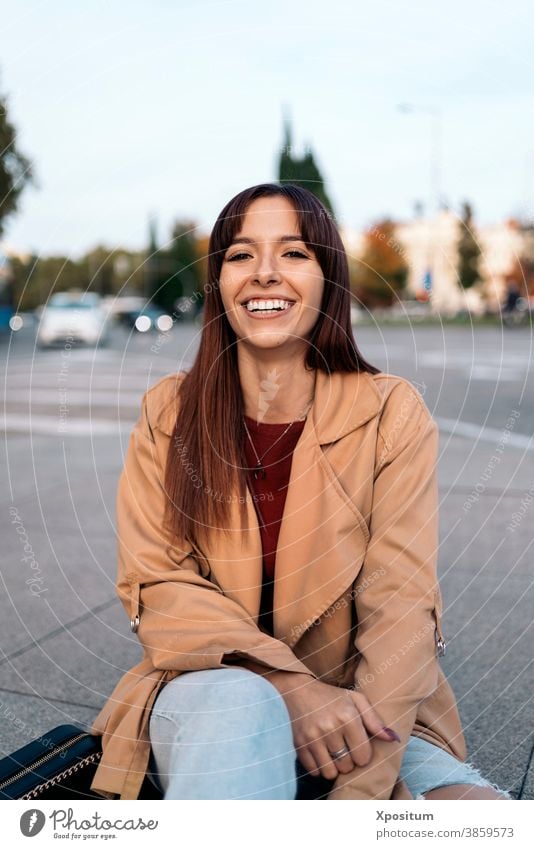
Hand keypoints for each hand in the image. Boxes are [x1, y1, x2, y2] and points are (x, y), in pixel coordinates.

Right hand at [268, 671, 398, 780]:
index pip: (363, 757)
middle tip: (344, 748)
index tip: (358, 747)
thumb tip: (393, 739)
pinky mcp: (298, 745)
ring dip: (334, 767)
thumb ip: (375, 720)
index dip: (363, 755)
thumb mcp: (356, 700)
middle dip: (349, 761)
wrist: (298, 690)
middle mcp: (329, 728)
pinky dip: (319, 767)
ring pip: (330, 773)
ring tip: (333, 753)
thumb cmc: (331, 696)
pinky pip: (314, 771)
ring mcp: (312, 737)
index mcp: (347, 717)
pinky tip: (321, 754)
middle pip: (347, 766)